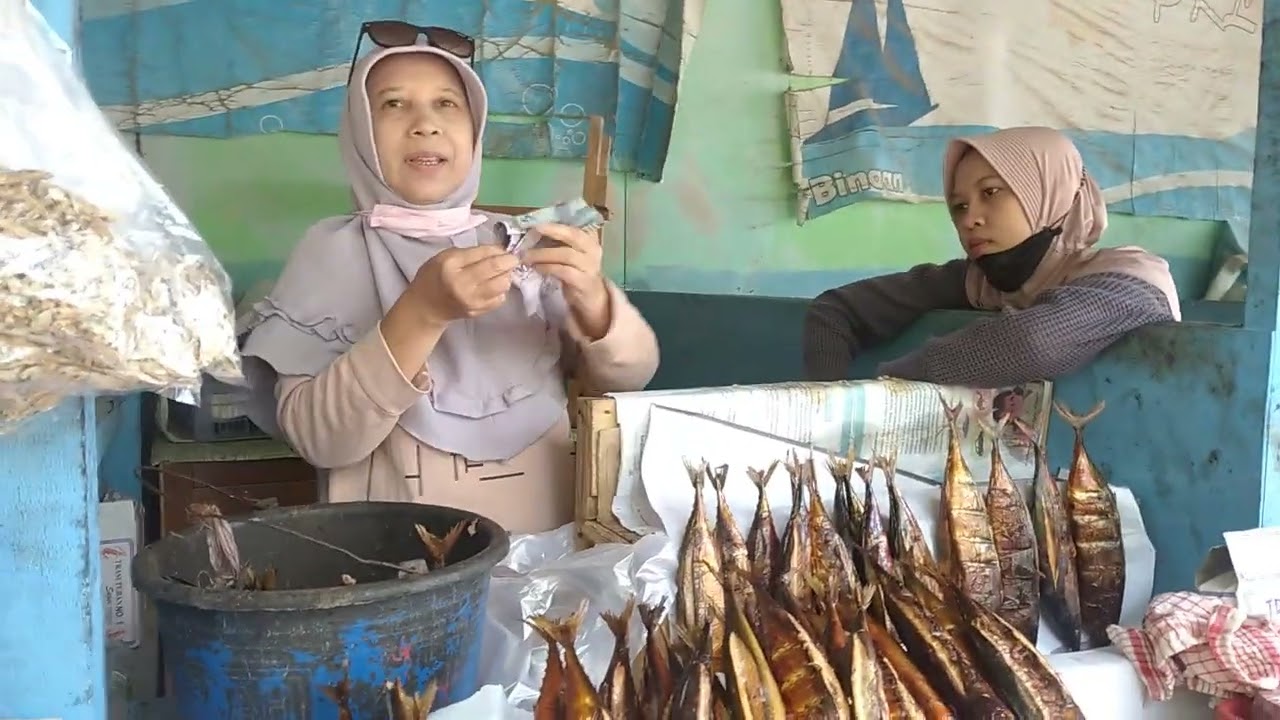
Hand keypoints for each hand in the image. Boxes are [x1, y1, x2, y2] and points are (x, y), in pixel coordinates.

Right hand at [408, 245, 518, 327]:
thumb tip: (497, 251)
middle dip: (509, 261)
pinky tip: (494, 286)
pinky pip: (500, 298)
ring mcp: (471, 300)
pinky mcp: (477, 311)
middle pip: (496, 268)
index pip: (483, 254)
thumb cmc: (434, 277)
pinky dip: (501, 290)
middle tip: (512, 259)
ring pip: (502, 284)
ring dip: (507, 276)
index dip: (499, 250)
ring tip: (502, 272)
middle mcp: (462, 283)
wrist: (426, 306)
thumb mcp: (445, 256)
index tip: (504, 249)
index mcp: (451, 265)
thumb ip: (471, 253)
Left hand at [523, 223, 610, 337]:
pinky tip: (536, 267)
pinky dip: (547, 268)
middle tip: (533, 230)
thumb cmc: (576, 270)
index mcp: (589, 238)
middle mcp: (593, 249)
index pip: (574, 223)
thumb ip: (558, 240)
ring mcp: (590, 266)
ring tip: (526, 255)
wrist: (591, 297)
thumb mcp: (570, 252)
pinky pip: (563, 271)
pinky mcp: (583, 281)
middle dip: (552, 230)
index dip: (556, 220)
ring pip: (565, 254)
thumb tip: (533, 228)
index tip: (538, 219)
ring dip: (543, 253)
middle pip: (573, 234)